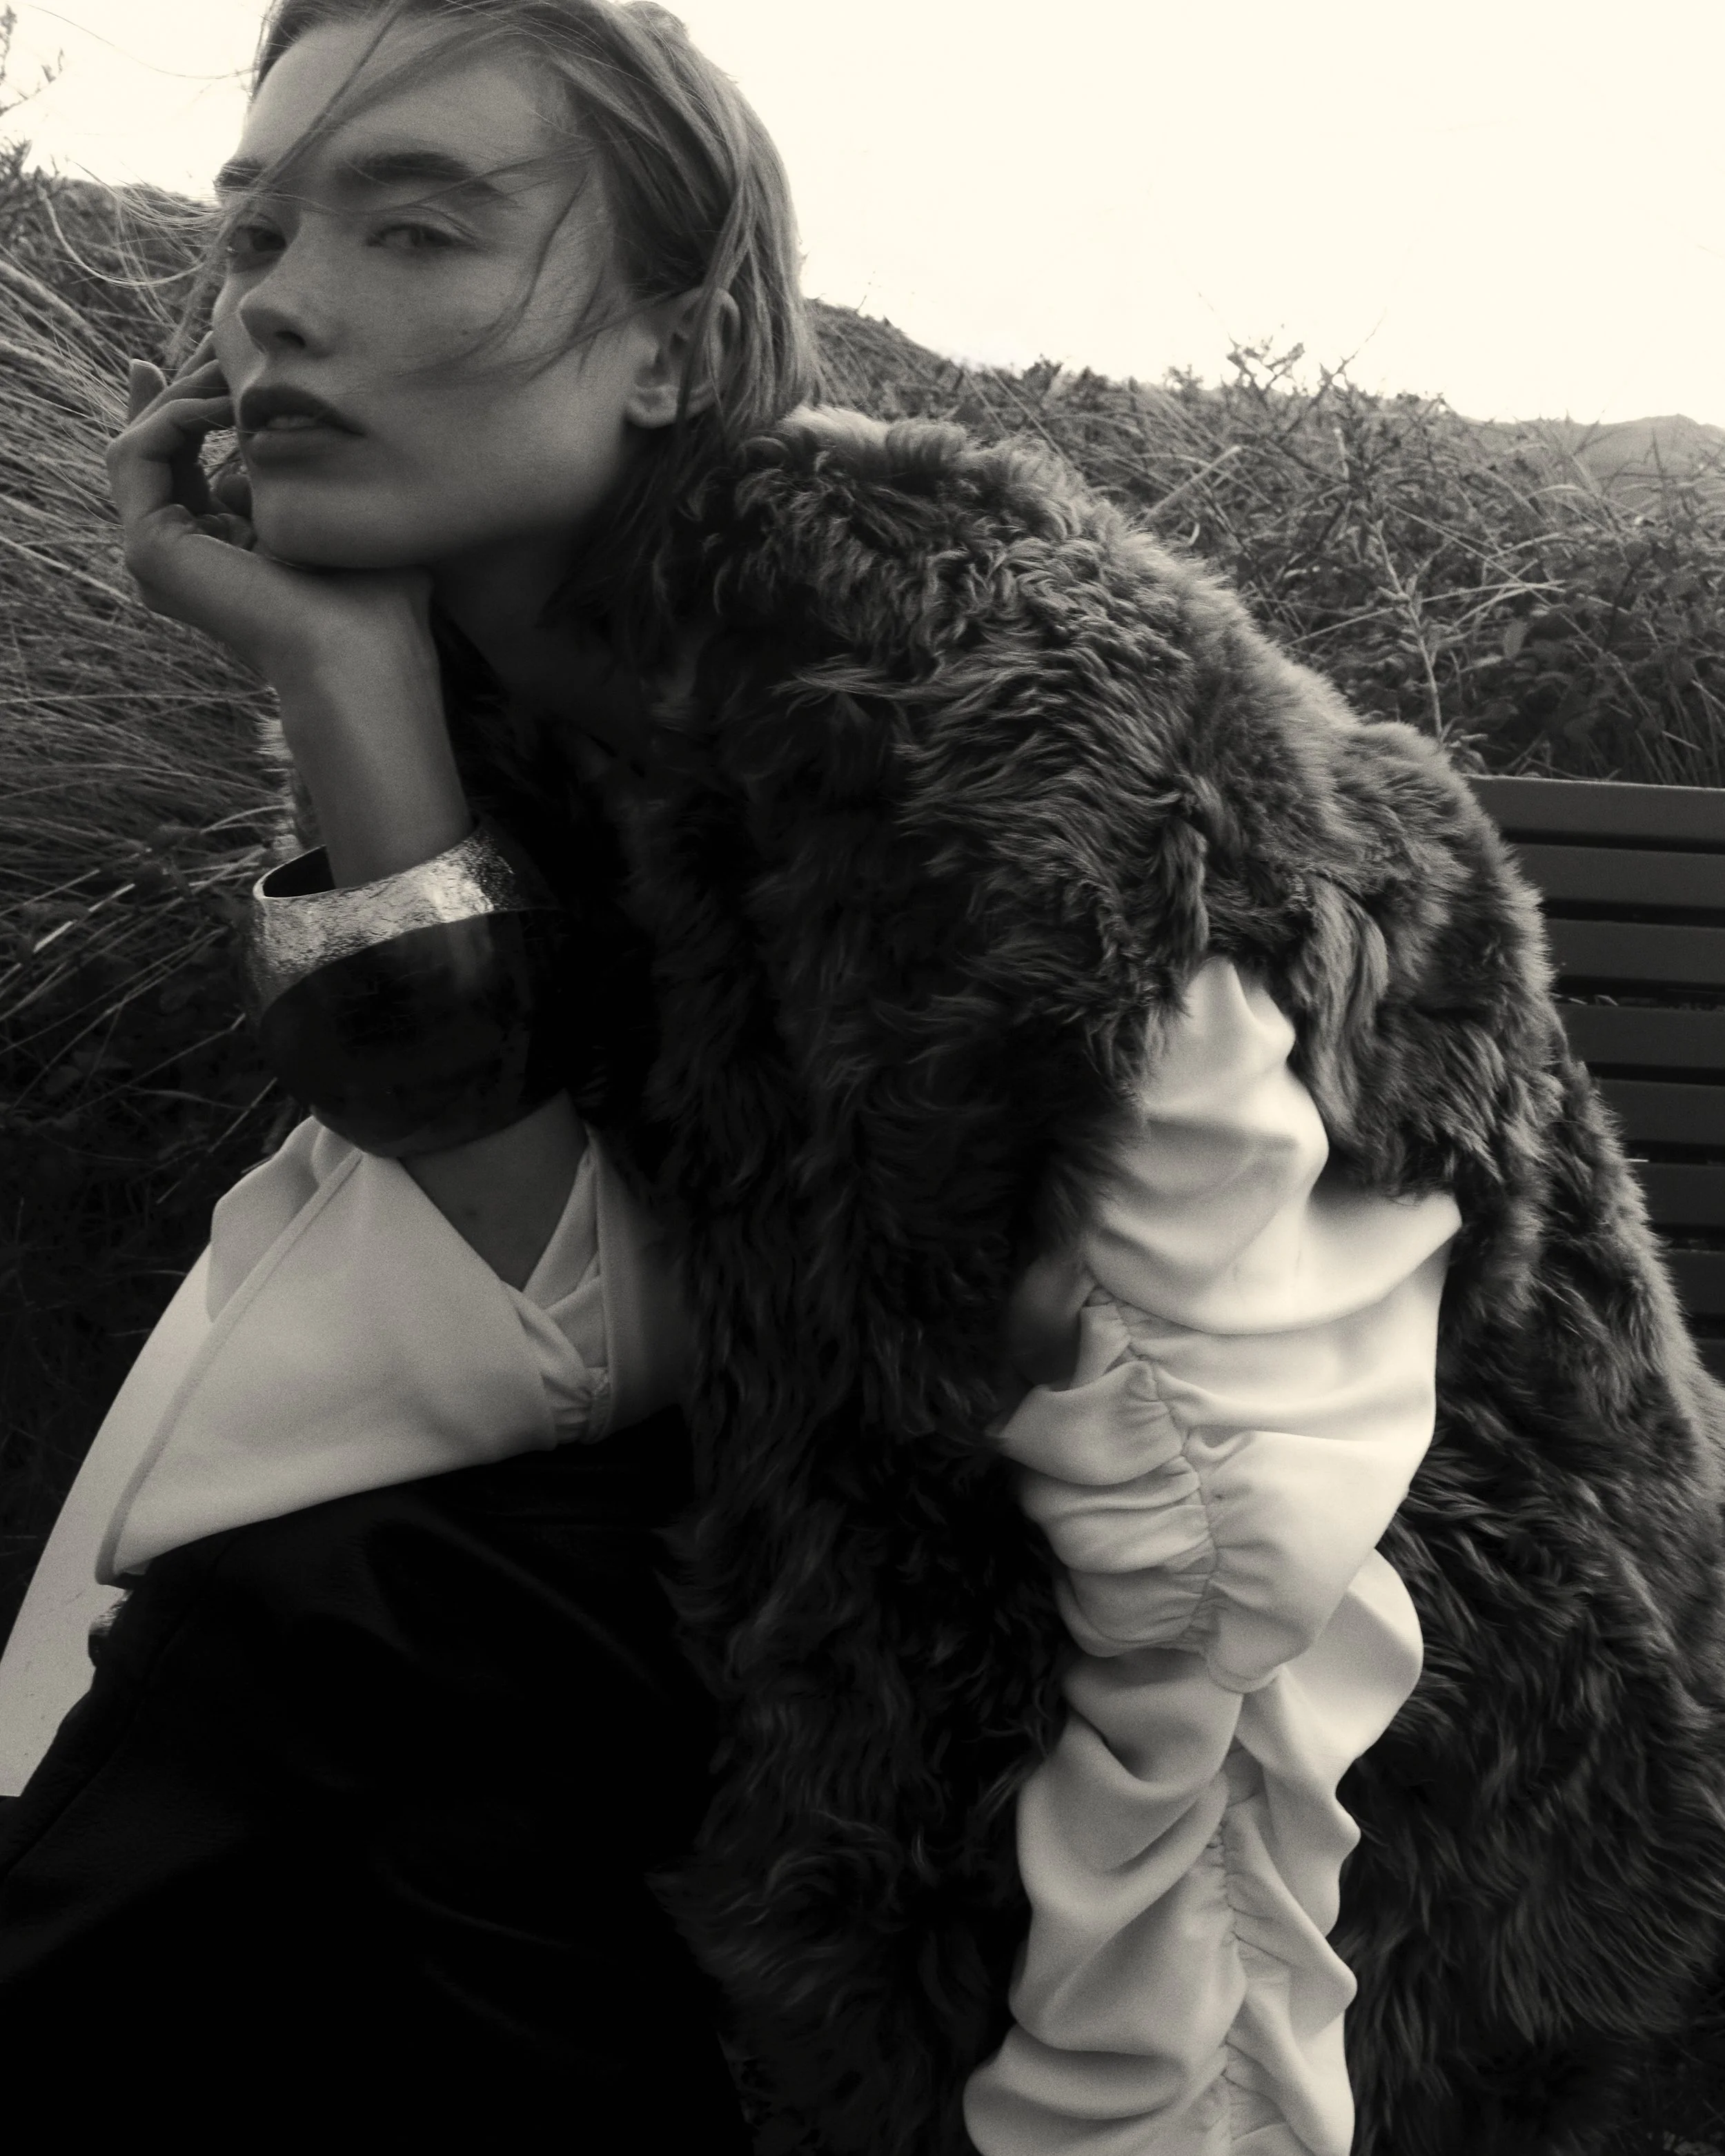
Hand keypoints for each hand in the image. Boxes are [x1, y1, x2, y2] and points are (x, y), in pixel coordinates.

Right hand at [109, 331, 469, 885]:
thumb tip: (288, 416)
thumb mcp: (339, 516)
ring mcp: (159, 558)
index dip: (187, 408)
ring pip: (142, 446)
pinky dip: (174, 414)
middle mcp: (183, 561)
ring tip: (231, 370)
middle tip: (220, 343)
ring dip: (184, 394)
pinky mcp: (149, 549)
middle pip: (156, 451)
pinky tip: (225, 401)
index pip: (185, 469)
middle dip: (185, 387)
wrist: (361, 651)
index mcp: (221, 558)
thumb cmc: (375, 598)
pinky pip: (138, 454)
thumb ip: (305, 471)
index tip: (208, 356)